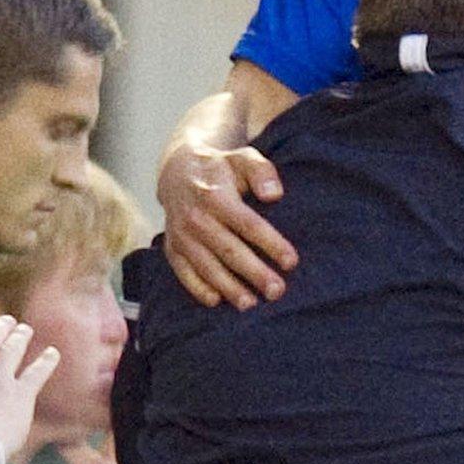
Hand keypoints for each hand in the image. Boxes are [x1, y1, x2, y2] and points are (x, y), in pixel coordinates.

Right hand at [157, 141, 297, 309]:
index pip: (248, 224)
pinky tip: (216, 301)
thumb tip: (274, 194)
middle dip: (254, 273)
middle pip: (229, 251)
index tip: (292, 262)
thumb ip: (262, 172)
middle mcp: (196, 218)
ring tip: (251, 304)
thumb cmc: (222, 169)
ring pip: (207, 266)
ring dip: (228, 287)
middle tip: (277, 291)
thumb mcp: (243, 158)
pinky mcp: (172, 249)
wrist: (177, 172)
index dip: (271, 243)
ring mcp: (181, 236)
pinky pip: (184, 273)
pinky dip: (198, 288)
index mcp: (216, 196)